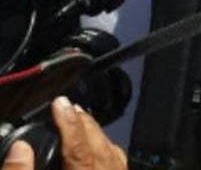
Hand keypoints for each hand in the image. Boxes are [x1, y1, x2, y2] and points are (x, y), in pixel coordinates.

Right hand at [0, 97, 127, 169]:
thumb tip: (20, 150)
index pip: (77, 139)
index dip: (67, 119)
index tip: (59, 102)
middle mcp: (105, 167)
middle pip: (94, 137)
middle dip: (80, 119)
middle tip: (65, 105)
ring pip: (108, 144)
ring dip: (92, 130)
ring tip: (78, 118)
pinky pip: (116, 156)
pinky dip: (104, 145)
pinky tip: (98, 144)